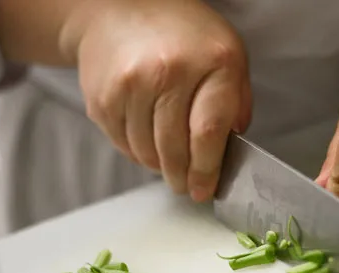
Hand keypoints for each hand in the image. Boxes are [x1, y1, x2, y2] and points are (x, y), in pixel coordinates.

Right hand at [65, 0, 251, 200]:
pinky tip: (147, 142)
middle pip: (174, 149)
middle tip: (186, 186)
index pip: (208, 133)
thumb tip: (229, 148)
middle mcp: (169, 71)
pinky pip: (123, 145)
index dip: (207, 170)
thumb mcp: (227, 54)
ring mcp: (130, 85)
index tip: (205, 189)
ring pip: (147, 153)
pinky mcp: (102, 98)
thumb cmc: (182, 34)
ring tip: (168, 163)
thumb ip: (236, 101)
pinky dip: (138, 153)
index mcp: (212, 62)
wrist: (118, 7)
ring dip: (160, 167)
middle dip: (183, 178)